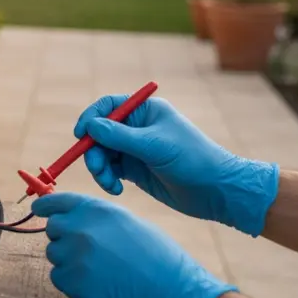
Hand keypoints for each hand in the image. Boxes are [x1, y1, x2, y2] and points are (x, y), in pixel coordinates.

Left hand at [34, 192, 235, 297]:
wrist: (172, 292)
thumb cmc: (158, 257)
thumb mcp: (127, 222)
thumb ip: (96, 216)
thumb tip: (72, 216)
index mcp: (95, 209)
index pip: (54, 201)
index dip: (46, 207)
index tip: (39, 210)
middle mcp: (80, 228)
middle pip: (53, 228)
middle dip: (64, 236)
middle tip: (86, 248)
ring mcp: (73, 255)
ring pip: (54, 252)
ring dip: (69, 259)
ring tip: (99, 267)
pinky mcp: (71, 281)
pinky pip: (58, 275)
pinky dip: (71, 280)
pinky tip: (96, 282)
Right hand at [76, 94, 278, 235]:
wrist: (217, 191)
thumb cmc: (191, 160)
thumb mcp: (153, 145)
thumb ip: (119, 136)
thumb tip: (90, 126)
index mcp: (144, 111)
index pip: (107, 107)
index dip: (90, 118)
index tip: (80, 135)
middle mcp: (137, 127)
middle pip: (100, 133)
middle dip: (94, 151)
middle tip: (98, 169)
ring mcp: (135, 149)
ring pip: (102, 153)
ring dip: (100, 168)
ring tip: (110, 184)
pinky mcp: (135, 170)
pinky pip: (110, 170)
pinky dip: (108, 179)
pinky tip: (116, 189)